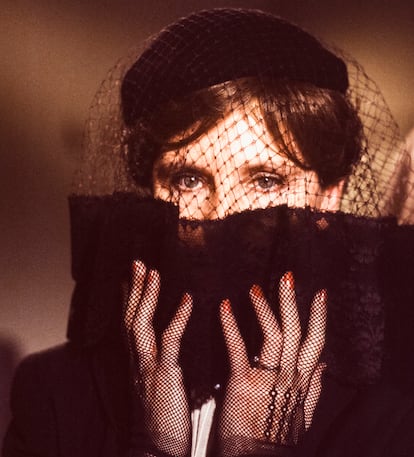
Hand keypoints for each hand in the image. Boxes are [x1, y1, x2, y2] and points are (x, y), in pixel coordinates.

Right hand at [124, 260, 192, 456]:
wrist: (156, 450)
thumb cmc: (162, 420)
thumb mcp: (157, 386)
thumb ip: (161, 363)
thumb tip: (168, 348)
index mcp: (139, 363)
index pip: (129, 324)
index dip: (128, 300)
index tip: (129, 278)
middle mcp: (138, 361)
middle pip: (130, 317)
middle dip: (133, 288)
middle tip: (138, 263)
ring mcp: (149, 368)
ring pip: (141, 323)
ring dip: (146, 295)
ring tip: (153, 271)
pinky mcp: (164, 377)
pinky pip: (169, 342)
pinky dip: (177, 318)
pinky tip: (188, 299)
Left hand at [219, 272, 326, 452]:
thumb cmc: (276, 435)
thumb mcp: (303, 414)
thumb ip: (314, 387)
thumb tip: (326, 365)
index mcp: (300, 380)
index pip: (316, 343)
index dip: (319, 317)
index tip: (321, 294)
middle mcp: (287, 376)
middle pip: (295, 332)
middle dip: (292, 302)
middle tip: (287, 276)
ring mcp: (265, 379)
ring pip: (273, 336)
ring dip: (265, 308)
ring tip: (255, 287)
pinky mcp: (241, 383)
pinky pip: (238, 348)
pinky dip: (232, 325)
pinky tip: (225, 306)